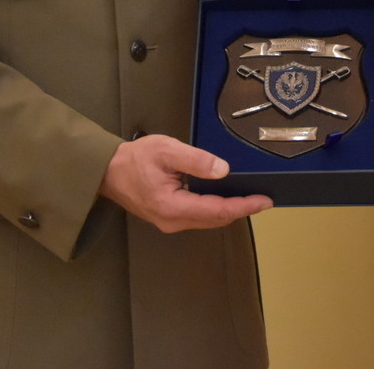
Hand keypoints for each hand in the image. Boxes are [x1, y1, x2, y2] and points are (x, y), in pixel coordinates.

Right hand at [100, 135, 271, 232]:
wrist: (107, 171)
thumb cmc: (135, 158)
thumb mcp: (166, 150)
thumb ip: (196, 160)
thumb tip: (223, 171)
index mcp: (173, 206)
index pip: (218, 210)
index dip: (244, 206)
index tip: (265, 201)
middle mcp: (173, 221)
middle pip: (216, 220)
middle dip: (241, 210)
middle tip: (263, 199)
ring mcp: (169, 222)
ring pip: (208, 221)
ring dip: (229, 211)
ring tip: (249, 199)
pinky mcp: (167, 218)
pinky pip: (198, 217)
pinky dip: (215, 210)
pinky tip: (224, 198)